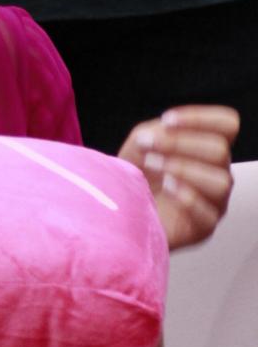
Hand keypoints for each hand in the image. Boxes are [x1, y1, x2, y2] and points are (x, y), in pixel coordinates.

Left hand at [118, 105, 239, 249]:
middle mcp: (217, 173)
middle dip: (179, 143)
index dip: (202, 118)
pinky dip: (186, 197)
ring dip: (183, 168)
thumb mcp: (141, 143)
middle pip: (220, 151)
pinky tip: (165, 187)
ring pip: (220, 181)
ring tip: (152, 165)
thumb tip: (167, 131)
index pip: (227, 125)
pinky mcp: (203, 227)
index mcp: (207, 148)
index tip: (167, 120)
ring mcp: (214, 202)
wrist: (119, 209)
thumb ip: (156, 132)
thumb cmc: (136, 173)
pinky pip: (208, 213)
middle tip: (147, 144)